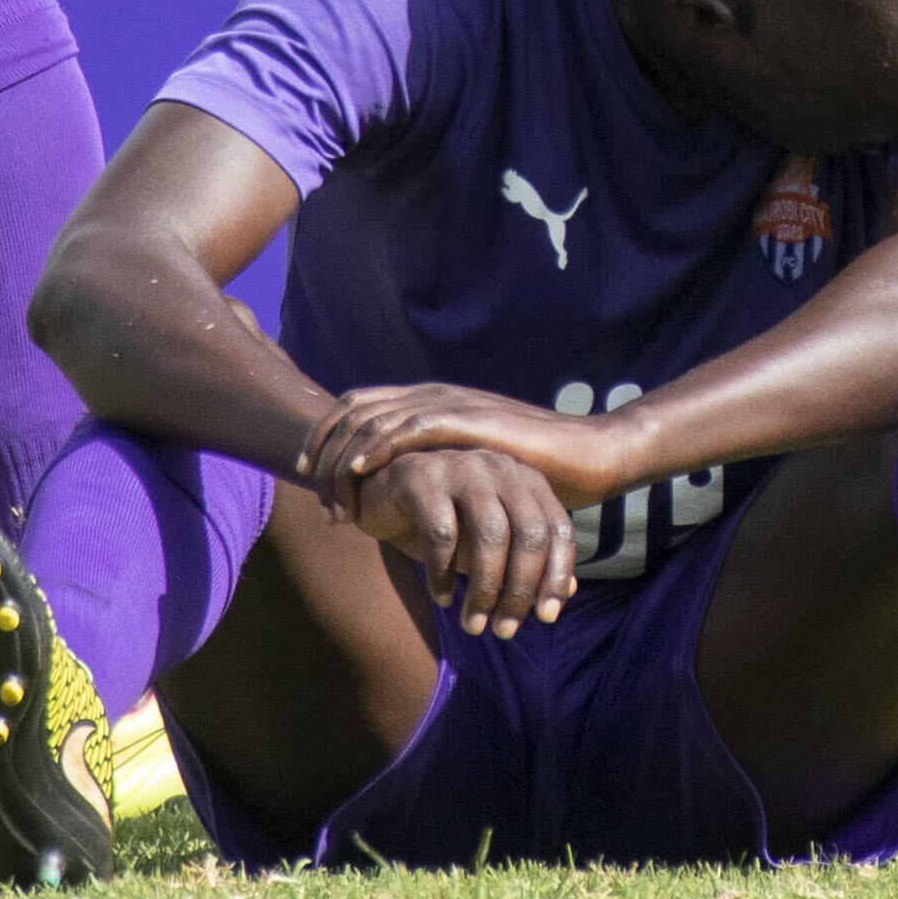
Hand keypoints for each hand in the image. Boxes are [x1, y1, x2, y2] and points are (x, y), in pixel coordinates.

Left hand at [300, 382, 629, 514]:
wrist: (587, 456)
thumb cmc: (534, 470)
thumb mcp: (473, 467)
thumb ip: (442, 467)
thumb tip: (407, 493)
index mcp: (431, 402)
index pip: (358, 406)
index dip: (326, 439)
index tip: (310, 479)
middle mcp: (433, 394)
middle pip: (353, 411)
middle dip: (326, 455)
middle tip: (319, 502)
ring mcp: (451, 403)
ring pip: (373, 420)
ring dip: (344, 463)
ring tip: (335, 503)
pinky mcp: (469, 419)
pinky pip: (409, 427)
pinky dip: (376, 448)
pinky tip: (359, 474)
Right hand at [347, 441, 583, 638]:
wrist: (378, 492)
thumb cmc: (442, 519)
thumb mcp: (486, 545)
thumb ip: (525, 563)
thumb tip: (567, 594)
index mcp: (524, 478)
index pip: (557, 528)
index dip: (556, 575)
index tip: (546, 617)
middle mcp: (498, 466)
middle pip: (528, 533)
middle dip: (519, 590)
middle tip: (504, 630)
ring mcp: (461, 466)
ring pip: (490, 534)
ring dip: (484, 589)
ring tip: (474, 624)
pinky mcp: (421, 476)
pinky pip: (442, 533)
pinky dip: (444, 573)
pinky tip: (442, 597)